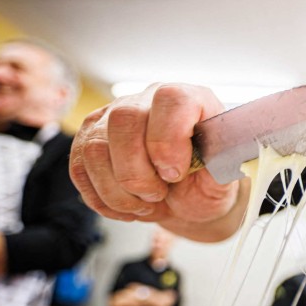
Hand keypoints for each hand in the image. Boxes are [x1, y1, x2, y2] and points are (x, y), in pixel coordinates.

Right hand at [69, 84, 241, 235]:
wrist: (187, 199)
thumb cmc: (206, 183)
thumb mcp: (225, 177)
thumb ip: (225, 164)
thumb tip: (225, 156)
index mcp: (189, 99)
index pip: (171, 99)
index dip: (168, 140)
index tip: (175, 173)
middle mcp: (146, 100)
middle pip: (123, 121)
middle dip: (137, 174)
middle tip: (158, 195)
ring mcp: (111, 118)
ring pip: (95, 149)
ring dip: (119, 192)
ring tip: (144, 204)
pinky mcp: (88, 142)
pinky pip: (80, 169)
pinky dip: (102, 199)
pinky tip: (126, 206)